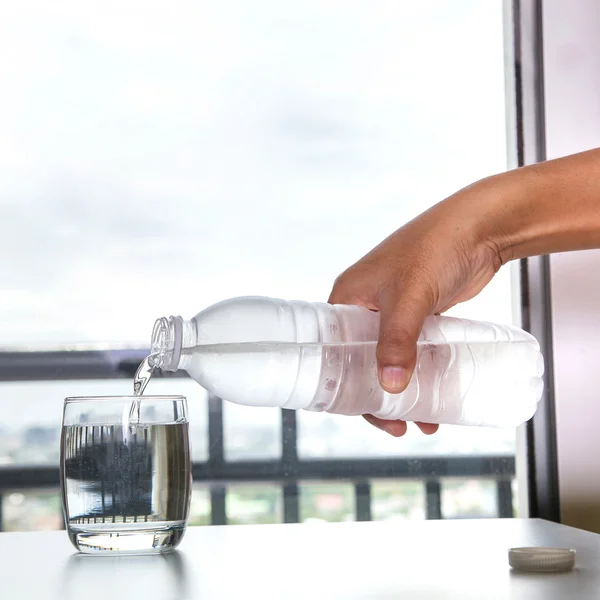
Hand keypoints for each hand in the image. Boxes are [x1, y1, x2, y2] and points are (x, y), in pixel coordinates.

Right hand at [329, 179, 505, 435]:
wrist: (479, 227)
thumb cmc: (435, 248)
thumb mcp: (409, 297)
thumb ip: (397, 341)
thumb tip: (390, 387)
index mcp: (346, 298)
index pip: (333, 352)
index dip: (344, 387)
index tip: (363, 414)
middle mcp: (364, 306)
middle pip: (361, 362)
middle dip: (378, 398)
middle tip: (397, 426)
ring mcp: (392, 310)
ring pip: (389, 360)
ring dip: (404, 391)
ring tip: (424, 420)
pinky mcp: (418, 313)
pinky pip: (412, 351)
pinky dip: (421, 374)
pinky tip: (437, 395)